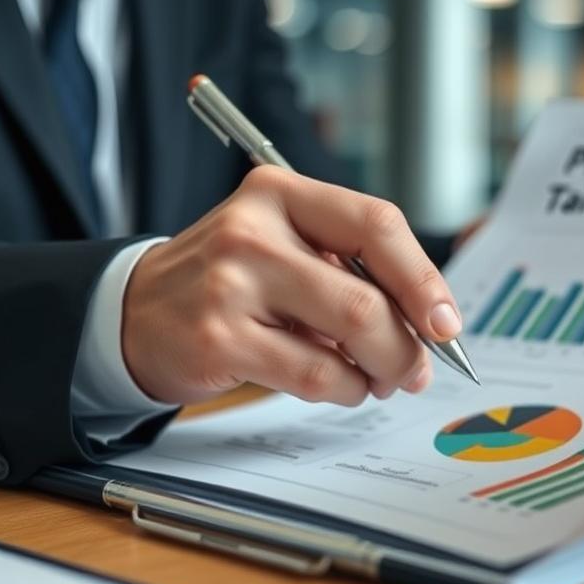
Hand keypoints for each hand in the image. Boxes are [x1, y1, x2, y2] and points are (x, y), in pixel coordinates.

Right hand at [122, 166, 463, 406]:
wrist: (135, 312)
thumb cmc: (228, 280)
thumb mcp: (283, 247)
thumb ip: (349, 270)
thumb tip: (428, 322)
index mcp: (280, 193)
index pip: (377, 224)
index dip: (424, 278)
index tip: (447, 323)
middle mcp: (253, 230)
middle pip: (369, 295)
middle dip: (408, 345)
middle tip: (417, 369)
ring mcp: (231, 285)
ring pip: (348, 336)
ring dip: (380, 370)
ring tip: (375, 378)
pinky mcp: (218, 339)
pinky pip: (314, 375)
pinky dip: (343, 389)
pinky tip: (338, 386)